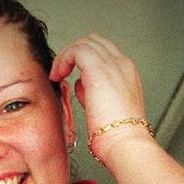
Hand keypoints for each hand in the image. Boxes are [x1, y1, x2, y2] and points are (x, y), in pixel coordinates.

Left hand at [50, 33, 151, 160]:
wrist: (125, 142)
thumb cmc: (115, 134)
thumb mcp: (103, 107)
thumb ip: (92, 91)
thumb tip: (80, 83)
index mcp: (127, 73)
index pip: (103, 51)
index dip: (82, 57)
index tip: (68, 73)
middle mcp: (122, 65)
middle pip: (94, 41)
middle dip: (73, 52)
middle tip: (60, 71)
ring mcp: (113, 65)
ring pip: (85, 42)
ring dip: (66, 56)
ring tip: (57, 74)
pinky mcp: (99, 70)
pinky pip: (77, 50)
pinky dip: (63, 59)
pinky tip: (58, 75)